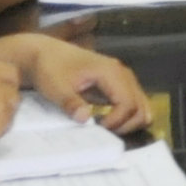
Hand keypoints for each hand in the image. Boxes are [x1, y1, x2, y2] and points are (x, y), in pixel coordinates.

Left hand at [10, 33, 153, 135]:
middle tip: (104, 132)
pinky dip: (128, 115)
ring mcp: (122, 77)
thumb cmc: (49, 68)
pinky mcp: (118, 82)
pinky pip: (134, 102)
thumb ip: (71, 103)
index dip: (116, 121)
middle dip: (126, 125)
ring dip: (129, 122)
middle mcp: (122, 73)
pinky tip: (109, 120)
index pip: (128, 103)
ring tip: (108, 128)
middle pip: (140, 106)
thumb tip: (84, 119)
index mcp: (110, 72)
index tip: (97, 128)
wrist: (44, 53)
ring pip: (141, 105)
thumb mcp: (55, 87)